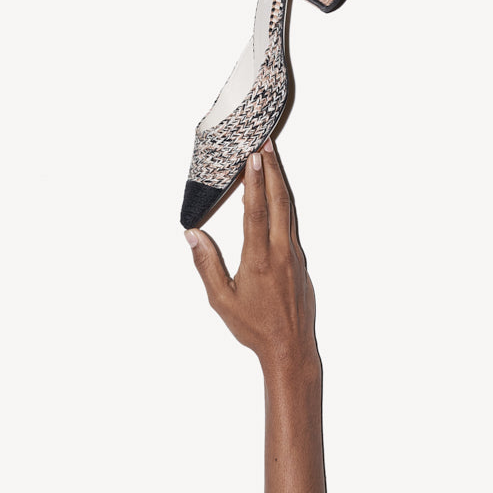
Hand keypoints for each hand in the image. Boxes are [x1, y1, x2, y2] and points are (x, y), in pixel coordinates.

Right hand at [185, 139, 317, 374]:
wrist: (291, 349)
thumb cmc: (254, 328)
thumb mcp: (221, 300)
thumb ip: (206, 264)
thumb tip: (192, 235)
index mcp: (259, 260)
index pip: (256, 211)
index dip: (254, 181)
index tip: (254, 157)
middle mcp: (281, 252)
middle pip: (280, 201)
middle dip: (274, 169)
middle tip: (268, 143)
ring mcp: (295, 255)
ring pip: (289, 210)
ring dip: (280, 183)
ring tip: (273, 160)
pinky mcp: (301, 261)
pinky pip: (291, 224)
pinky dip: (283, 204)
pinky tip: (276, 198)